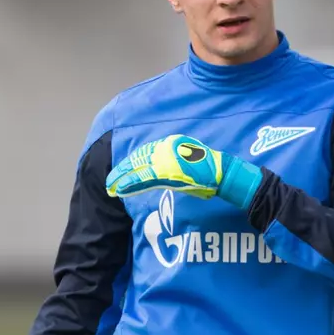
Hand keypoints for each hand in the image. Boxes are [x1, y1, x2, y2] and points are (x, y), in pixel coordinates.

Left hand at [106, 134, 262, 208]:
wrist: (223, 173)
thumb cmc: (211, 170)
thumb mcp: (190, 161)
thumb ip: (174, 164)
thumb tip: (161, 173)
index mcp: (171, 144)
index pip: (145, 153)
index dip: (131, 163)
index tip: (121, 171)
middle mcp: (166, 149)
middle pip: (138, 159)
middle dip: (122, 171)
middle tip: (109, 181)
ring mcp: (167, 160)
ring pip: (138, 169)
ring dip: (123, 179)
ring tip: (111, 187)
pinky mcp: (168, 172)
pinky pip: (144, 179)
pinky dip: (131, 185)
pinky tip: (122, 190)